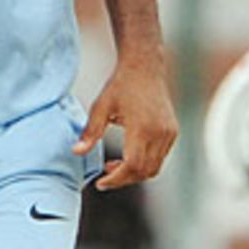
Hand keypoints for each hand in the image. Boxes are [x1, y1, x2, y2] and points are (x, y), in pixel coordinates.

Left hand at [74, 54, 177, 189]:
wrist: (145, 66)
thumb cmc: (121, 84)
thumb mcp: (101, 106)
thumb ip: (90, 132)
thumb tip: (76, 152)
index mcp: (142, 127)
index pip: (132, 166)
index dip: (116, 179)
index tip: (101, 182)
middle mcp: (159, 133)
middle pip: (144, 171)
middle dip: (124, 179)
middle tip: (105, 177)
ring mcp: (169, 133)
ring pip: (154, 167)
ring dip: (134, 172)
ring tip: (115, 166)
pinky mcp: (172, 131)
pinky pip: (160, 157)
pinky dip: (145, 163)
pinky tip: (129, 154)